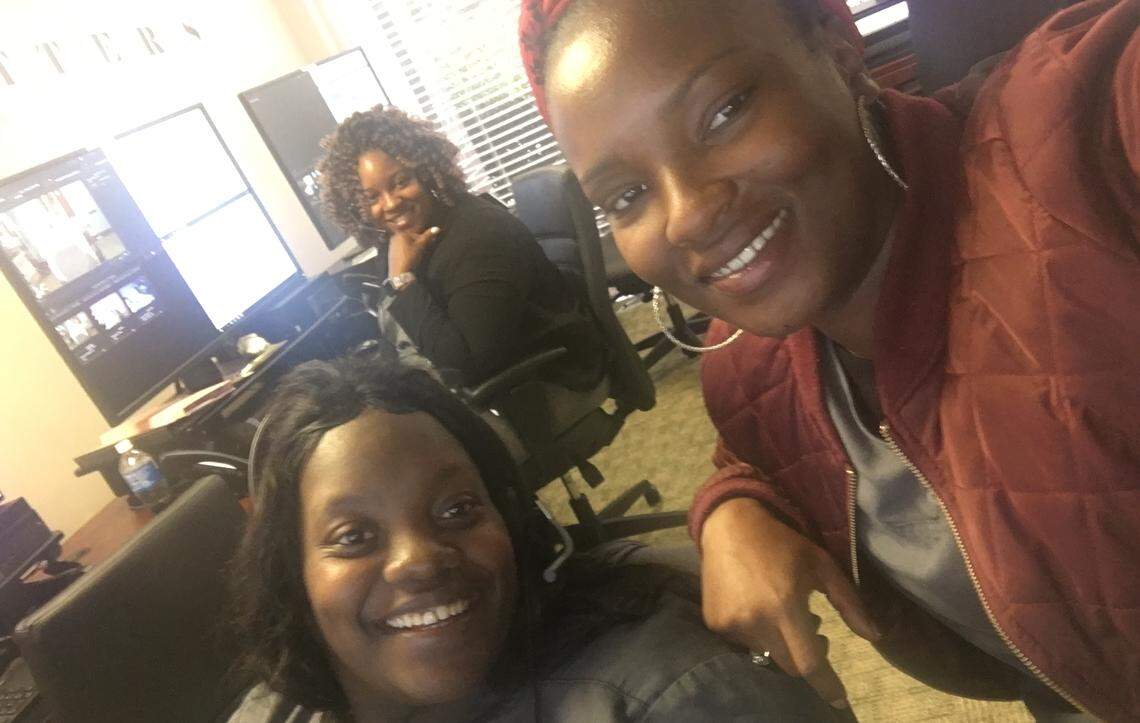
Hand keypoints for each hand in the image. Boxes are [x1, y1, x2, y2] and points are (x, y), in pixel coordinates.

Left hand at [387, 226, 439, 275]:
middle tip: (424, 248)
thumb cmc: (410, 257)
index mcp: (401, 233)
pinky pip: (402, 249)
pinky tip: (411, 258)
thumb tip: (437, 228)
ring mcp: (392, 246)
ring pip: (406, 243)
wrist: (400, 273)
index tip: (429, 242)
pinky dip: (407, 251)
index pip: (415, 232)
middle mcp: (394, 237)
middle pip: (410, 237)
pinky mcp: (392, 253)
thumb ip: (428, 236)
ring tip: (418, 254)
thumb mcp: (421, 246)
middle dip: (418, 242)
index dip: (423, 237)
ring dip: (413, 247)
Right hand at [700, 498, 880, 709]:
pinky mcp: (715, 622)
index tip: (840, 701)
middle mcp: (755, 620)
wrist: (729, 525)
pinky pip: (743, 641)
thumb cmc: (782, 544)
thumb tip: (875, 636)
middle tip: (816, 634)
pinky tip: (759, 606)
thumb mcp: (822, 566)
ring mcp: (731, 624)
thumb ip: (849, 602)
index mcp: (785, 606)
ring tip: (784, 612)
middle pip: (788, 665)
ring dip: (780, 642)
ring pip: (765, 653)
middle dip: (806, 659)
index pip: (808, 663)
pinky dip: (758, 632)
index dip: (826, 684)